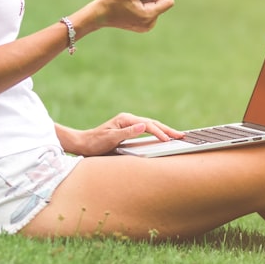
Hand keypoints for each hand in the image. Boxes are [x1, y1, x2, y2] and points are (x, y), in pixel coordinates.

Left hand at [59, 112, 184, 156]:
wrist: (83, 144)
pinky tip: (162, 136)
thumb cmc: (95, 143)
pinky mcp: (128, 129)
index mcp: (126, 119)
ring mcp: (129, 124)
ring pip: (151, 125)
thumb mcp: (110, 139)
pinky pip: (147, 130)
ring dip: (164, 130)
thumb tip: (144, 126)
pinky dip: (157, 132)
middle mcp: (128, 119)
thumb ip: (127, 133)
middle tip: (181, 135)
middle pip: (152, 123)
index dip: (159, 132)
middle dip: (167, 130)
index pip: (148, 125)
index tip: (168, 140)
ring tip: (177, 135)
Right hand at [93, 0, 174, 32]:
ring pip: (154, 6)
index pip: (168, 1)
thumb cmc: (112, 2)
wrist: (98, 15)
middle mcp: (149, 23)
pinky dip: (145, 1)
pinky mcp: (140, 24)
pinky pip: (148, 10)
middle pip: (161, 3)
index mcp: (148, 16)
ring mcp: (145, 25)